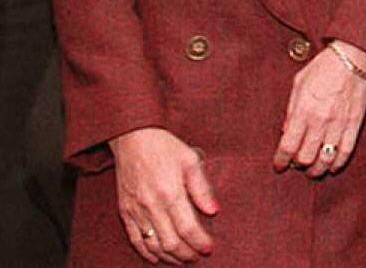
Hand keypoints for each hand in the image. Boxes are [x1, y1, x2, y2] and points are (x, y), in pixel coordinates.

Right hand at [110, 127, 216, 264]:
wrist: (133, 137)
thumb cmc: (164, 146)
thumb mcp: (190, 159)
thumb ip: (201, 187)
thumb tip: (214, 211)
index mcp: (170, 192)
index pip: (187, 227)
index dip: (199, 242)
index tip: (209, 248)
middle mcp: (151, 205)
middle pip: (170, 242)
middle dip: (186, 254)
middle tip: (197, 257)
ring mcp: (136, 210)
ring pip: (153, 245)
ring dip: (169, 257)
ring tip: (182, 260)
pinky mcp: (125, 211)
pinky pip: (135, 239)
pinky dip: (147, 252)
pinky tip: (157, 257)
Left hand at [272, 40, 365, 177]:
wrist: (351, 57)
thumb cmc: (323, 66)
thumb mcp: (298, 83)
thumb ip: (291, 109)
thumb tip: (285, 131)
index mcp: (303, 110)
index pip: (288, 146)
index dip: (281, 161)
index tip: (279, 164)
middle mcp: (320, 121)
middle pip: (305, 158)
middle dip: (298, 165)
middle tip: (297, 163)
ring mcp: (339, 124)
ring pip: (325, 159)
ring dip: (317, 169)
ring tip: (313, 170)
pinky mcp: (354, 124)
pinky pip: (345, 152)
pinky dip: (337, 163)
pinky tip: (332, 165)